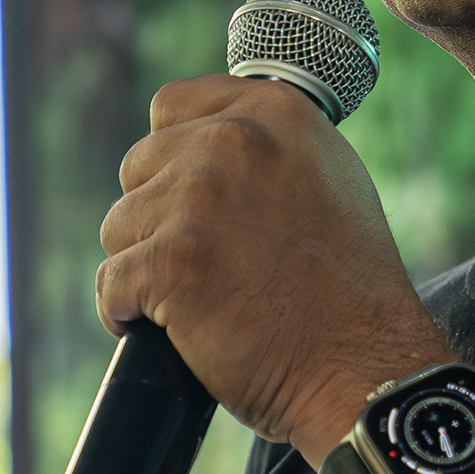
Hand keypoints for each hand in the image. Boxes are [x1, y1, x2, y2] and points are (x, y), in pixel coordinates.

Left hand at [96, 74, 452, 459]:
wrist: (362, 367)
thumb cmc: (351, 290)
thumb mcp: (330, 178)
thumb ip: (267, 145)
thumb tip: (203, 136)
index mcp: (275, 111)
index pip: (171, 106)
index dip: (172, 158)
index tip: (194, 202)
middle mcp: (234, 141)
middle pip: (137, 167)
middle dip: (158, 217)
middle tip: (207, 263)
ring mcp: (198, 201)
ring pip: (119, 227)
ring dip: (144, 267)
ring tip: (199, 299)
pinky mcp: (171, 263)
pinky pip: (112, 283)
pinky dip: (127, 314)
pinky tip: (171, 329)